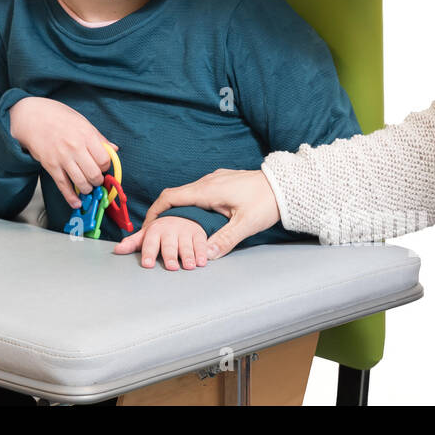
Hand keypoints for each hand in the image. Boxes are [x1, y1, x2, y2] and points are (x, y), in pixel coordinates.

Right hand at [7, 97, 118, 209]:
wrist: (32, 116)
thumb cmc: (57, 116)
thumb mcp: (82, 121)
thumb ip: (99, 137)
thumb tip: (114, 150)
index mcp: (86, 135)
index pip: (104, 160)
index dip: (106, 166)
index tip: (102, 166)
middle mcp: (75, 147)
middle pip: (94, 174)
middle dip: (98, 180)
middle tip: (96, 178)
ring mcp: (62, 158)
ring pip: (81, 183)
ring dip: (87, 189)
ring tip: (87, 186)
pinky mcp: (50, 166)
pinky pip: (63, 186)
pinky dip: (71, 197)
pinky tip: (76, 202)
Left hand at [112, 216, 207, 269]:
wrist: (182, 215)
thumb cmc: (161, 230)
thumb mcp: (146, 235)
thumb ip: (133, 243)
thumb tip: (117, 250)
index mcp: (155, 230)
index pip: (150, 243)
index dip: (148, 254)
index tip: (147, 264)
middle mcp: (170, 231)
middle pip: (169, 246)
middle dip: (170, 256)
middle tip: (171, 267)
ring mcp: (185, 232)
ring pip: (186, 246)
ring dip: (188, 256)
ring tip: (189, 266)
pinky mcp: (198, 235)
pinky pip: (201, 244)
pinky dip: (202, 253)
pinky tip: (202, 262)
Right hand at [136, 168, 280, 259]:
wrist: (286, 183)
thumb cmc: (267, 202)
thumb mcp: (246, 224)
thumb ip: (224, 240)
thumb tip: (204, 256)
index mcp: (208, 190)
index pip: (171, 197)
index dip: (155, 212)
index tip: (147, 227)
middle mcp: (208, 181)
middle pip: (176, 195)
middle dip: (164, 213)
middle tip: (158, 231)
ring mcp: (216, 179)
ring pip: (188, 193)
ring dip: (179, 208)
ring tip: (176, 228)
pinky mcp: (223, 181)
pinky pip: (200, 191)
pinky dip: (191, 204)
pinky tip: (199, 217)